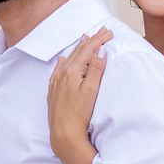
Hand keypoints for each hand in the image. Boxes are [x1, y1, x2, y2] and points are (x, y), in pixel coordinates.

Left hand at [48, 29, 111, 157]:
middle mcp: (62, 73)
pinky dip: (64, 61)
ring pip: (69, 58)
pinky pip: (58, 69)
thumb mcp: (91, 90)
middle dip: (91, 40)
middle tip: (101, 31)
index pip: (88, 49)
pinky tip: (64, 58)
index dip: (99, 39)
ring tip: (85, 38)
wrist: (63, 133)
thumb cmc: (79, 114)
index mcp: (72, 71)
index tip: (109, 33)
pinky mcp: (54, 89)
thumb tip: (100, 52)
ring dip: (79, 48)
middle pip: (78, 51)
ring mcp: (56, 81)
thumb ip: (96, 69)